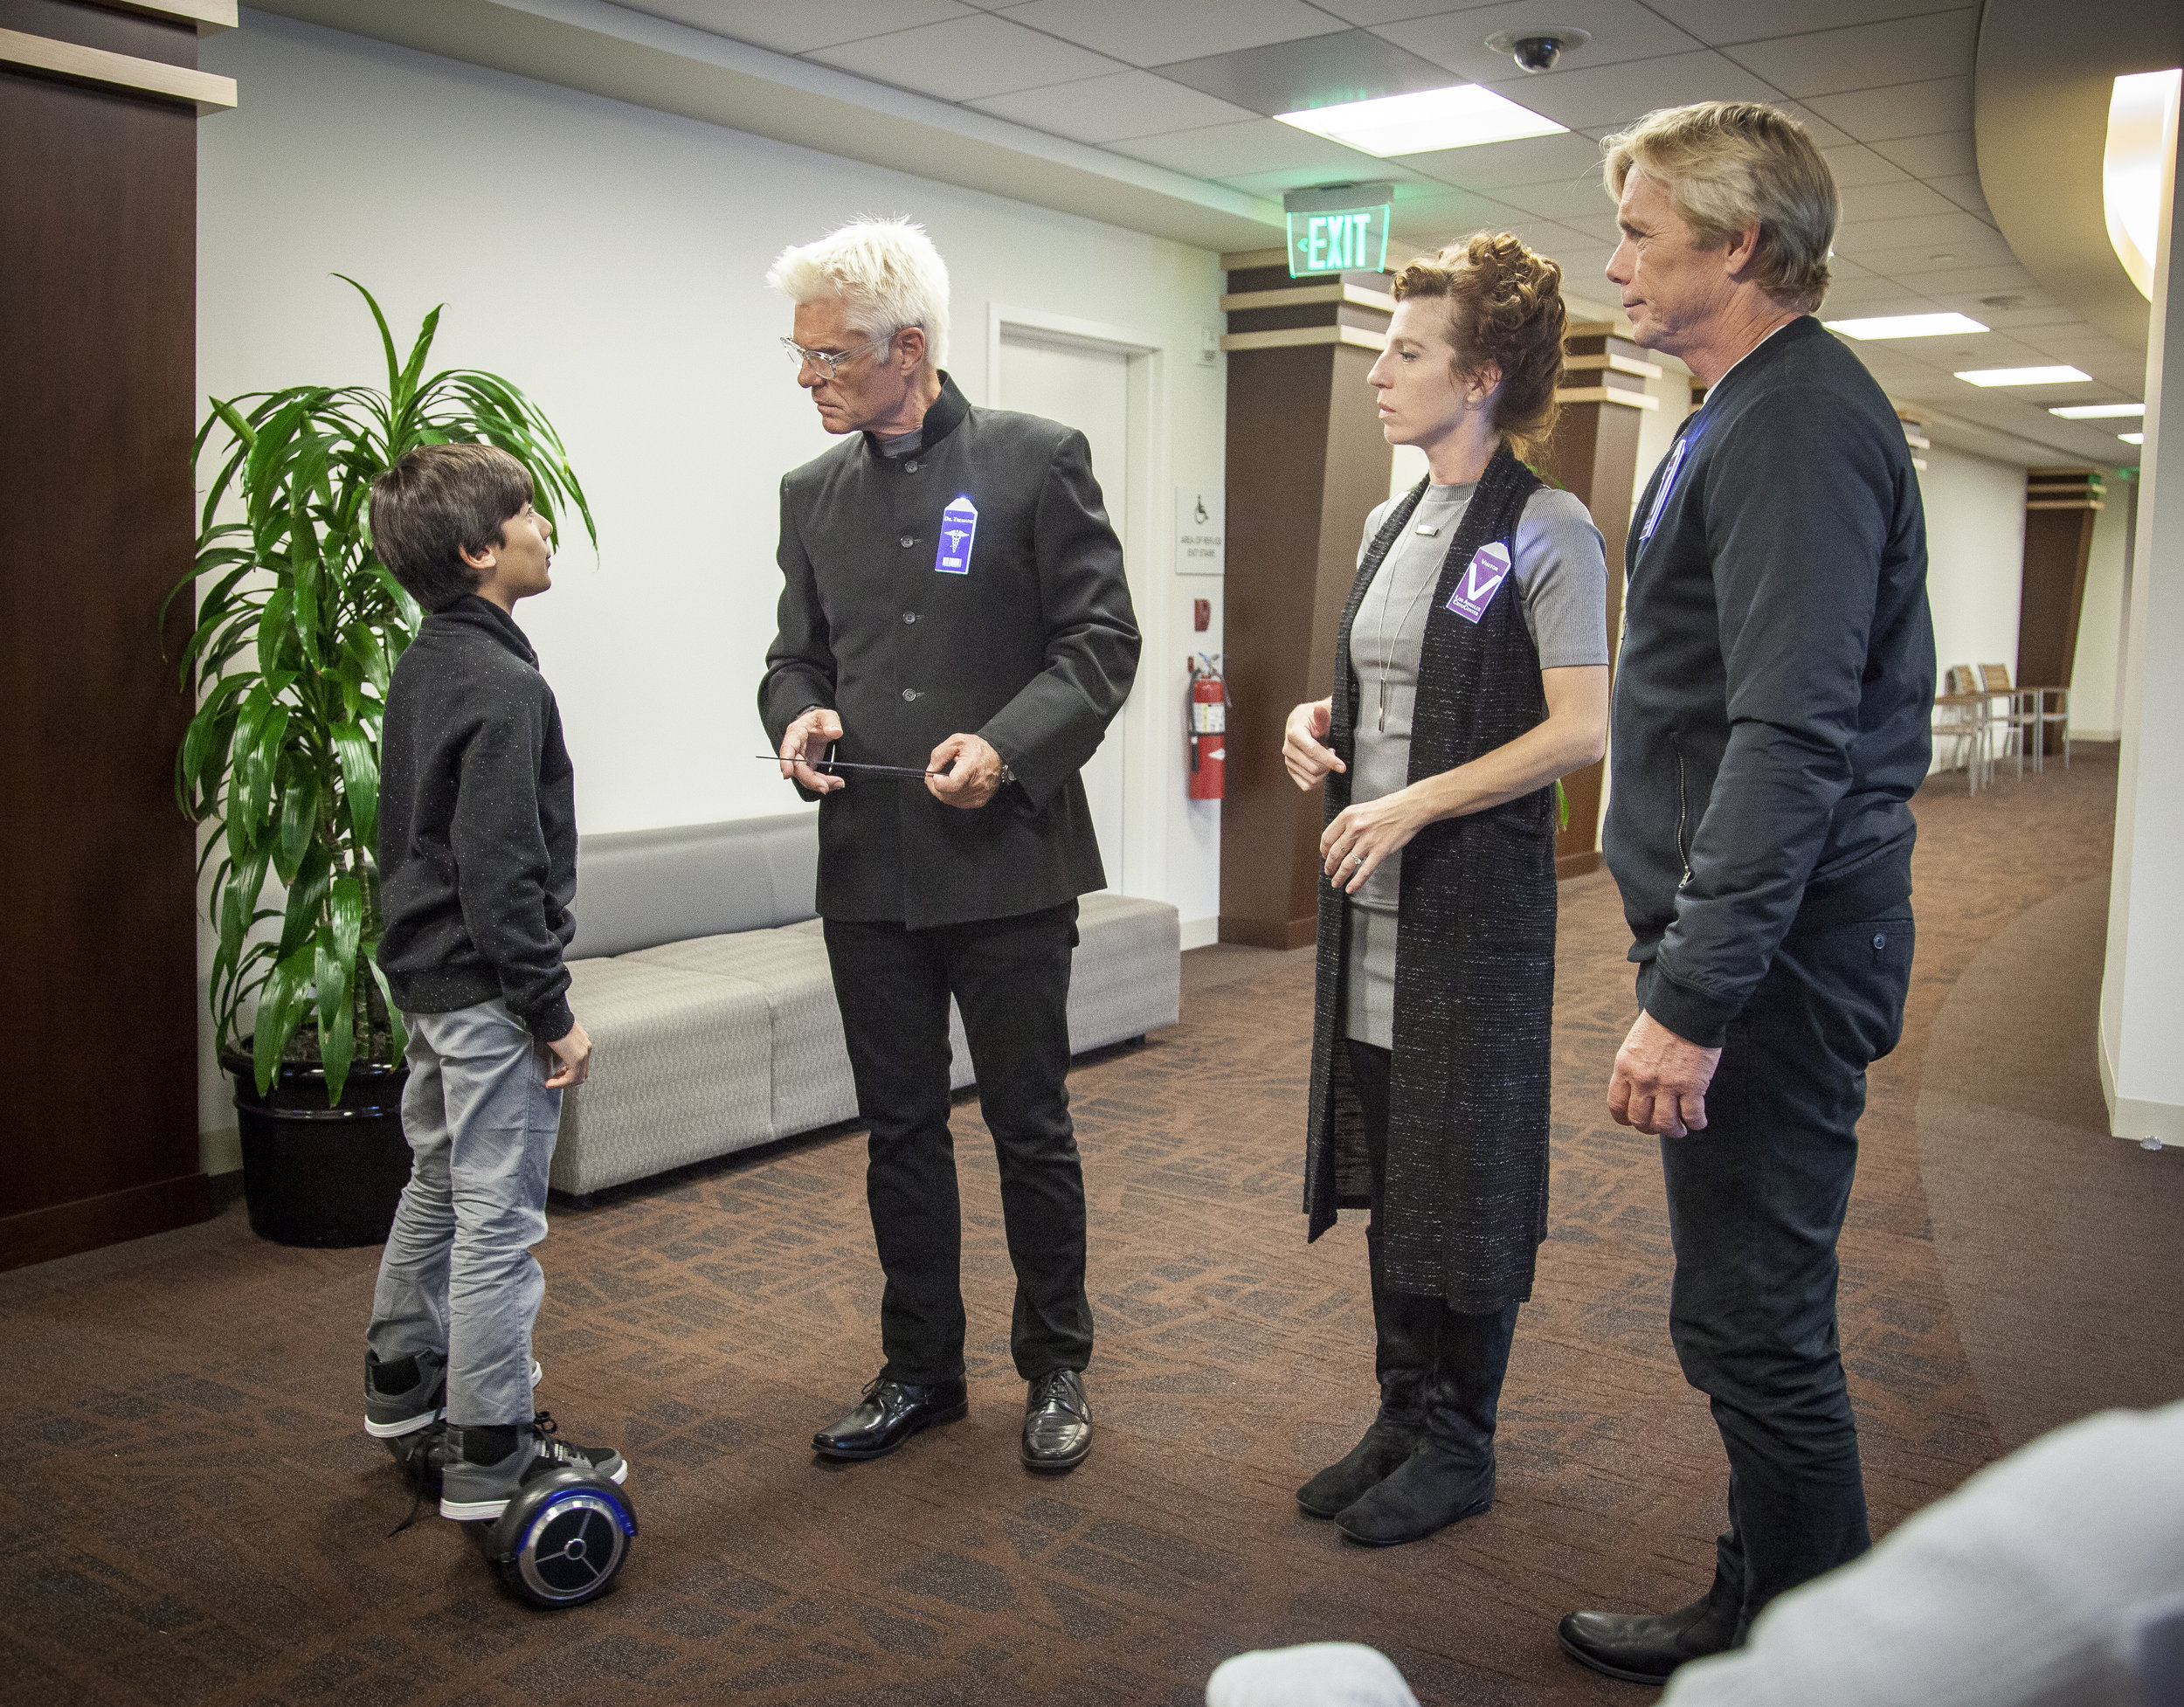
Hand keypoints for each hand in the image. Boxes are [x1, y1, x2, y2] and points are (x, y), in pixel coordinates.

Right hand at [543, 1018, 591, 1088]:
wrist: (550, 1014)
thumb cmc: (550, 1021)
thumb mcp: (558, 1035)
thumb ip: (561, 1045)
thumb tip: (554, 1052)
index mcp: (583, 1042)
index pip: (581, 1065)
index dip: (568, 1074)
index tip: (555, 1075)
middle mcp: (586, 1047)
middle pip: (582, 1074)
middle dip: (566, 1080)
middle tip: (552, 1081)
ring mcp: (584, 1052)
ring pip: (578, 1078)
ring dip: (563, 1084)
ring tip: (550, 1083)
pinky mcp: (578, 1057)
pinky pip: (572, 1078)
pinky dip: (561, 1083)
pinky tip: (550, 1083)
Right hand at [779, 706, 844, 793]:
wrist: (819, 725)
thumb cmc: (818, 719)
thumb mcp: (827, 715)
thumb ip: (831, 722)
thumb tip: (836, 732)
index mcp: (795, 734)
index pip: (787, 749)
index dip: (785, 762)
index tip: (787, 774)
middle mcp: (795, 749)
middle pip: (797, 768)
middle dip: (810, 780)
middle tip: (826, 787)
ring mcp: (801, 759)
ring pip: (804, 776)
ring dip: (819, 784)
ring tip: (838, 783)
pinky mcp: (808, 766)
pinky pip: (812, 778)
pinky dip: (823, 782)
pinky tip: (835, 783)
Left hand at [927, 732, 1003, 809]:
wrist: (997, 755)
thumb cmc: (978, 748)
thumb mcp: (956, 741)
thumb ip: (940, 754)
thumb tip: (931, 770)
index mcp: (971, 767)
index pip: (952, 784)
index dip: (938, 782)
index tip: (935, 774)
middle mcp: (977, 783)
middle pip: (947, 795)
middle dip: (935, 786)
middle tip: (934, 776)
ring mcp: (979, 794)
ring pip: (950, 801)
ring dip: (943, 792)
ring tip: (945, 779)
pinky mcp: (980, 801)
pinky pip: (958, 803)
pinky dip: (952, 796)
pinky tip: (954, 786)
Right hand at [1284, 699, 1343, 790]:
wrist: (1305, 725)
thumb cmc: (1316, 719)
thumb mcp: (1322, 715)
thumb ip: (1322, 715)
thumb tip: (1319, 710)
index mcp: (1294, 733)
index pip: (1312, 751)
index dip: (1329, 760)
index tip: (1342, 767)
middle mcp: (1288, 748)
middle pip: (1313, 768)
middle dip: (1328, 765)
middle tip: (1332, 751)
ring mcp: (1288, 761)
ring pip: (1312, 779)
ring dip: (1324, 772)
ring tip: (1326, 758)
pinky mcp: (1291, 771)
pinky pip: (1307, 785)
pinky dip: (1318, 780)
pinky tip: (1322, 768)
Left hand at [1320, 788, 1427, 892]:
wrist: (1410, 808)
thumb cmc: (1389, 807)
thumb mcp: (1362, 809)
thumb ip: (1349, 823)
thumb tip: (1338, 840)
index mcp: (1348, 816)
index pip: (1327, 838)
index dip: (1323, 850)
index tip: (1324, 856)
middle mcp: (1355, 828)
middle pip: (1334, 853)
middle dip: (1329, 866)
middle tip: (1328, 872)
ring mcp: (1367, 841)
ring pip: (1346, 865)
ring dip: (1339, 876)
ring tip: (1336, 882)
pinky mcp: (1380, 851)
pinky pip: (1364, 871)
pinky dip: (1355, 882)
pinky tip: (1350, 888)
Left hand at [1608, 1010, 1721, 1137]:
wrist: (1687, 1007)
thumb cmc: (1663, 1021)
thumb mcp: (1635, 1044)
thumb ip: (1633, 1067)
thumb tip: (1636, 1088)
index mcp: (1625, 1068)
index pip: (1617, 1105)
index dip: (1624, 1119)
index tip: (1633, 1122)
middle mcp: (1643, 1080)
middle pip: (1640, 1120)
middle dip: (1650, 1128)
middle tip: (1660, 1127)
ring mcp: (1668, 1085)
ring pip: (1666, 1124)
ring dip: (1674, 1131)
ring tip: (1681, 1129)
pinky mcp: (1692, 1086)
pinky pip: (1693, 1115)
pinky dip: (1697, 1123)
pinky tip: (1699, 1122)